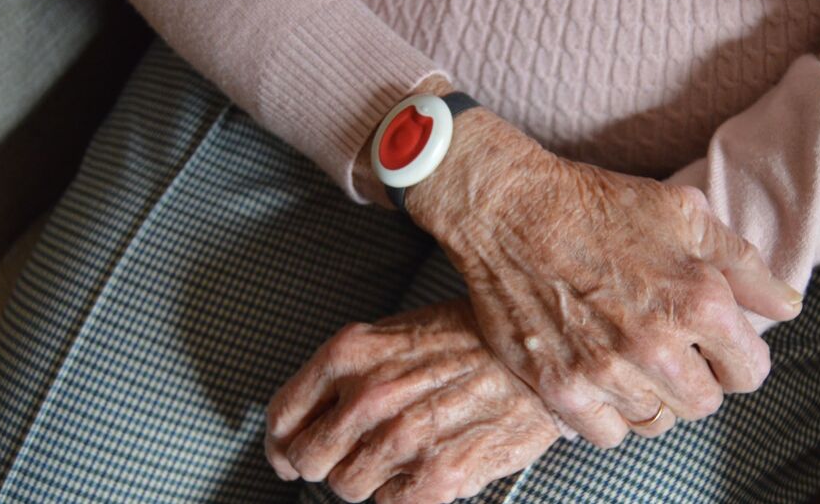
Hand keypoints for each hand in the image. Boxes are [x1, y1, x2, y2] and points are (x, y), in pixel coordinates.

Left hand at [265, 300, 558, 503]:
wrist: (539, 360)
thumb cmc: (472, 340)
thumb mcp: (398, 332)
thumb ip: (350, 371)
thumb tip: (308, 419)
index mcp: (349, 355)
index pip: (283, 417)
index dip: (280, 445)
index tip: (287, 456)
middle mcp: (367, 396)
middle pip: (307, 458)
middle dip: (321, 463)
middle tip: (346, 458)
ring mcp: (400, 438)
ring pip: (346, 486)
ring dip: (367, 477)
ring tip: (399, 455)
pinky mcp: (435, 476)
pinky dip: (403, 493)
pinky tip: (427, 465)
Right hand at [404, 107, 803, 447]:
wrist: (512, 209)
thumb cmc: (600, 205)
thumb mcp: (684, 214)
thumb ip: (744, 264)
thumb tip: (786, 307)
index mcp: (699, 301)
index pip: (750, 371)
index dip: (737, 358)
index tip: (715, 347)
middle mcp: (656, 345)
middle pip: (703, 404)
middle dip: (696, 379)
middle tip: (669, 350)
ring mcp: (605, 372)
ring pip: (657, 422)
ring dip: (651, 396)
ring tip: (631, 361)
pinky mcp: (560, 387)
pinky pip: (607, 435)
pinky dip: (610, 415)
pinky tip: (600, 378)